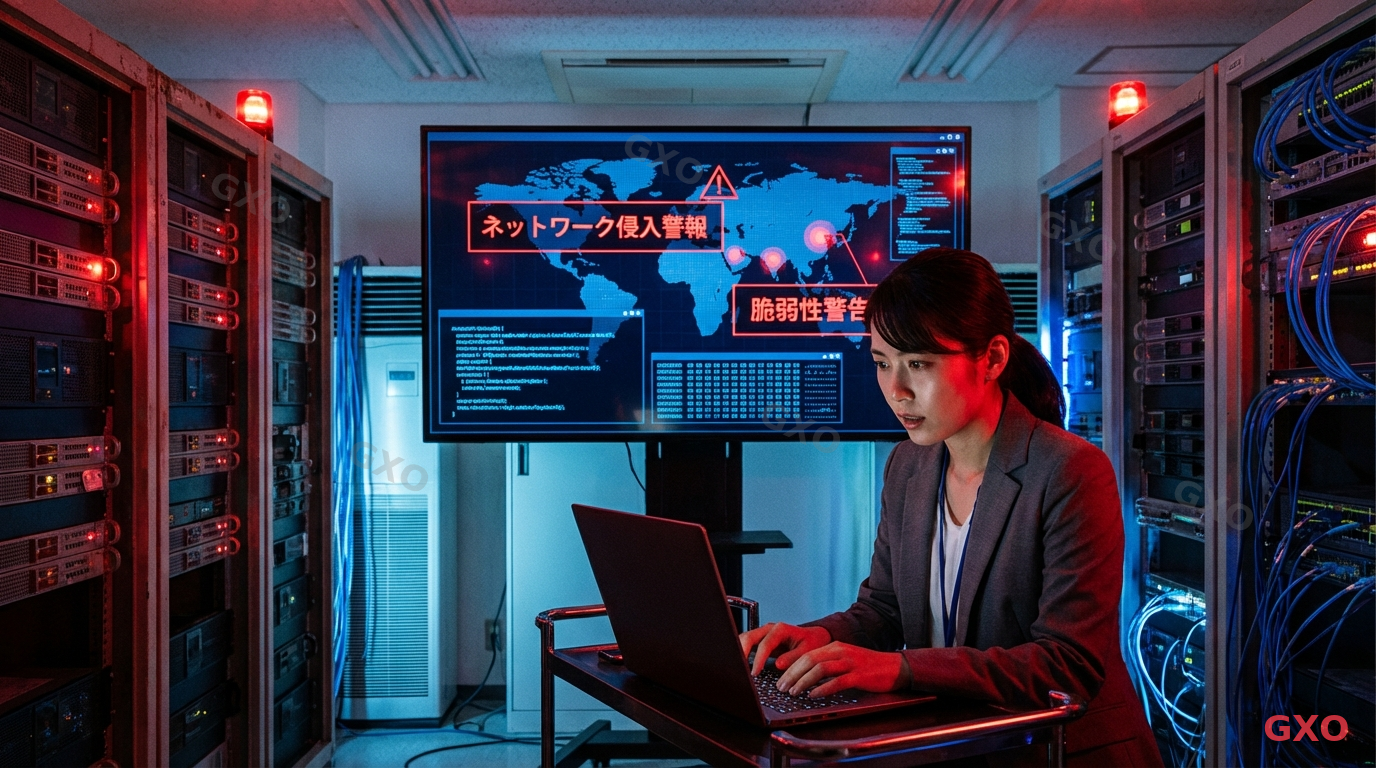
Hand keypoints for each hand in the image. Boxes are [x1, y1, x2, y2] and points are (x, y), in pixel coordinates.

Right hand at [738, 622, 830, 676]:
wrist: (815, 637)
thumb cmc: (812, 643)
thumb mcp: (807, 651)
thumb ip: (793, 657)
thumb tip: (778, 664)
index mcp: (781, 629)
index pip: (765, 644)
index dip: (758, 659)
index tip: (755, 673)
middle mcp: (769, 629)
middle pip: (748, 637)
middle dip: (741, 652)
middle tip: (740, 669)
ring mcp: (764, 634)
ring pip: (745, 639)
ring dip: (739, 652)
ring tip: (738, 668)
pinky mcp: (761, 640)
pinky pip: (747, 644)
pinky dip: (742, 653)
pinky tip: (741, 665)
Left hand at [774, 642, 911, 697]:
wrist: (894, 667)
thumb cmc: (867, 667)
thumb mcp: (844, 660)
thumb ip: (827, 665)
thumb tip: (805, 677)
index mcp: (835, 647)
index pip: (806, 654)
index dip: (791, 667)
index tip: (780, 679)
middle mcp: (840, 651)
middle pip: (809, 660)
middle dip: (792, 674)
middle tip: (782, 687)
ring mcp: (850, 663)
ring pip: (820, 669)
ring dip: (803, 681)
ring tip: (794, 692)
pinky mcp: (859, 676)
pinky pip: (837, 681)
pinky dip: (823, 689)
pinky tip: (814, 695)